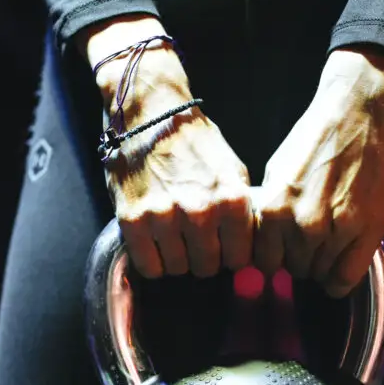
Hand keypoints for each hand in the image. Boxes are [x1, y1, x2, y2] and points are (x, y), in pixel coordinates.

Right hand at [79, 16, 254, 278]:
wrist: (149, 114)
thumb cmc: (195, 143)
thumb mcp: (233, 171)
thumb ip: (243, 211)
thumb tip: (251, 250)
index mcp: (232, 201)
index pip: (239, 259)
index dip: (229, 254)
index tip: (221, 245)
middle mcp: (201, 213)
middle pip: (208, 268)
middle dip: (203, 257)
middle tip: (194, 239)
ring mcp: (165, 219)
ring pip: (178, 269)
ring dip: (176, 258)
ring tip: (173, 235)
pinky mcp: (133, 222)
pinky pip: (149, 268)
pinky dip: (152, 260)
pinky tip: (154, 242)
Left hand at [254, 48, 383, 296]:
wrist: (359, 107)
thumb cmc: (317, 136)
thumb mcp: (276, 172)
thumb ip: (270, 210)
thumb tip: (265, 240)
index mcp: (272, 210)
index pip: (266, 262)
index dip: (278, 257)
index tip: (287, 250)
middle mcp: (299, 225)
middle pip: (295, 270)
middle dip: (302, 259)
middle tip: (315, 242)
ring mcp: (334, 230)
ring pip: (320, 274)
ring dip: (325, 264)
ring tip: (333, 242)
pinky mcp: (364, 230)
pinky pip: (345, 278)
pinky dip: (341, 280)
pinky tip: (343, 266)